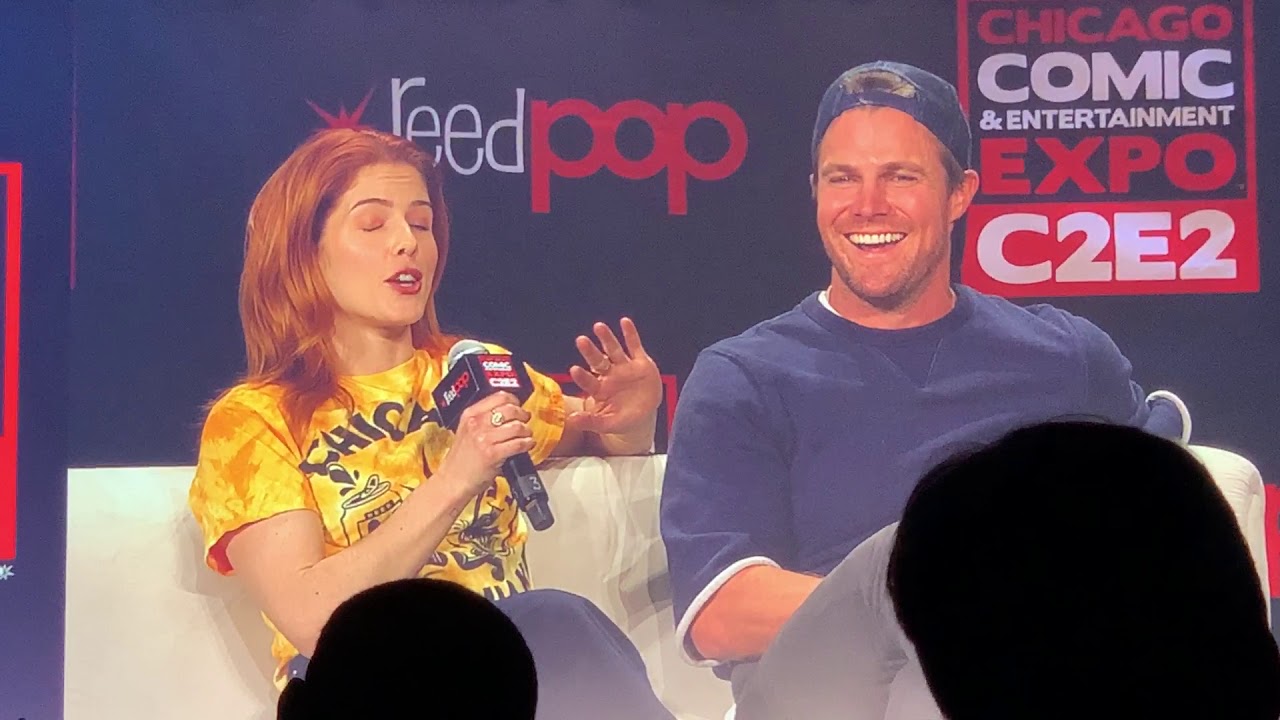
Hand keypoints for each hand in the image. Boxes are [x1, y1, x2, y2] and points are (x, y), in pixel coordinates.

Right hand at [435, 392, 534, 494]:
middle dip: (522, 415)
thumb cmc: (461, 460)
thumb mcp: (467, 431)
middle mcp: (476, 424)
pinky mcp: (492, 454)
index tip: (519, 405)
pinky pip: (518, 444)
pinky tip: (527, 445)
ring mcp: (484, 439)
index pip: (499, 396)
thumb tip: (509, 410)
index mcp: (470, 414)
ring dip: (526, 431)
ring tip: (526, 435)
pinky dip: (527, 444)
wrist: (452, 481)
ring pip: (517, 426)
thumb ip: (483, 418)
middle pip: (510, 409)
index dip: (514, 400)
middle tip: (525, 421)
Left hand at [568, 317, 661, 440]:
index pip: (589, 381)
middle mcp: (610, 375)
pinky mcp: (640, 363)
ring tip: (598, 327)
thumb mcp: (609, 424)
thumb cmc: (624, 420)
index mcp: (600, 390)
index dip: (582, 376)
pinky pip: (634, 346)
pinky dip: (631, 334)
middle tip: (580, 340)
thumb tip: (570, 420)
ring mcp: (624, 367)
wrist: (645, 415)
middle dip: (590, 351)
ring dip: (607, 338)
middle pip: (598, 361)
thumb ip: (591, 422)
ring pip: (613, 350)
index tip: (574, 369)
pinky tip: (625, 322)